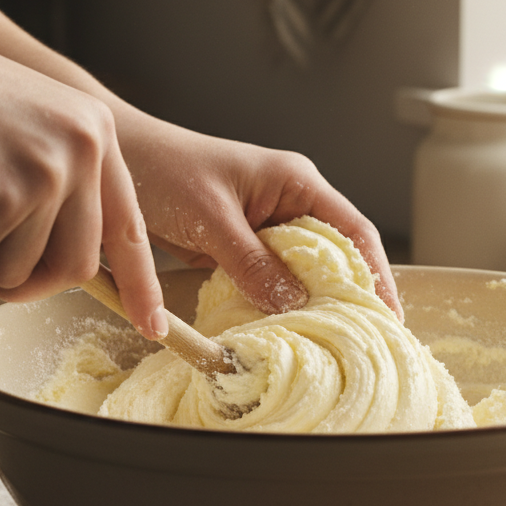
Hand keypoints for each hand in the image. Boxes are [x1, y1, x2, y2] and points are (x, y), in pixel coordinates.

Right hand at [0, 8, 167, 337]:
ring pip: (19, 272)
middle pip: (77, 267)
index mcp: (96, 133)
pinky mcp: (1, 196)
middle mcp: (84, 150)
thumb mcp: (27, 132)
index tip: (153, 326)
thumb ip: (61, 189)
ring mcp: (47, 173)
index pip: (129, 226)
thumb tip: (76, 270)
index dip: (140, 283)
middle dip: (26, 278)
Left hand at [117, 117, 402, 319]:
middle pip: (333, 257)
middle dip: (347, 297)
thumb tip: (294, 305)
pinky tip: (279, 332)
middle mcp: (288, 204)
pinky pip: (269, 282)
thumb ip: (252, 262)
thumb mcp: (212, 219)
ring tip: (325, 345)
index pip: (352, 232)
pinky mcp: (241, 248)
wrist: (118, 160)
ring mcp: (265, 228)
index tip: (388, 317)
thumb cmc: (165, 169)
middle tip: (359, 342)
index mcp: (295, 183)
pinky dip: (275, 306)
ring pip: (301, 274)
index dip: (375, 275)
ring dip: (308, 306)